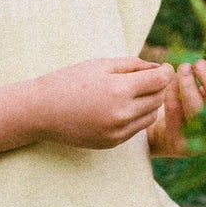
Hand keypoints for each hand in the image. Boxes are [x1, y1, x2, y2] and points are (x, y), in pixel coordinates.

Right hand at [25, 56, 176, 149]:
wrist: (40, 111)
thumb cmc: (69, 81)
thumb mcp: (100, 65)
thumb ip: (133, 64)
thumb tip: (160, 68)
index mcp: (119, 89)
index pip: (160, 80)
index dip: (165, 71)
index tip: (162, 67)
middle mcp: (122, 113)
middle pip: (159, 98)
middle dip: (157, 86)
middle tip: (148, 79)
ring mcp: (117, 131)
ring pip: (152, 115)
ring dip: (149, 103)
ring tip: (133, 94)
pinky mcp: (112, 142)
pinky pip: (137, 128)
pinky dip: (136, 117)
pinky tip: (121, 108)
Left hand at [147, 54, 205, 156]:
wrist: (171, 136)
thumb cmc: (198, 107)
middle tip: (199, 63)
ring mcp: (204, 142)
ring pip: (197, 109)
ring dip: (189, 84)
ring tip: (184, 67)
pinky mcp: (182, 144)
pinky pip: (177, 113)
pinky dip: (173, 93)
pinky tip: (171, 80)